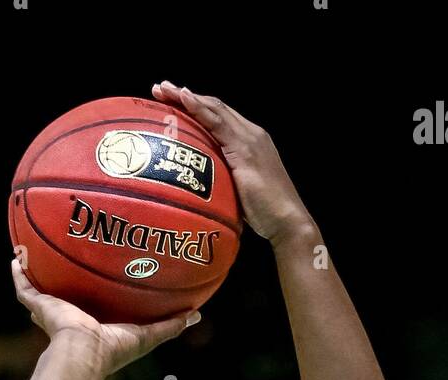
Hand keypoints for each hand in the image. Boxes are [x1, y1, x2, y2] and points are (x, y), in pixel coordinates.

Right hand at [11, 259, 199, 375]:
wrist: (85, 352)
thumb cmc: (115, 349)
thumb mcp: (148, 335)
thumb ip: (171, 326)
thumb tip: (198, 316)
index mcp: (92, 325)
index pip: (92, 308)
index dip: (96, 297)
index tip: (101, 281)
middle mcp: (70, 318)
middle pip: (64, 298)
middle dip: (63, 283)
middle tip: (66, 264)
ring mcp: (52, 312)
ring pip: (41, 290)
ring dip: (38, 273)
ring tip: (34, 253)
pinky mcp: (39, 306)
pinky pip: (24, 287)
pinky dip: (19, 273)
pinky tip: (16, 256)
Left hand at [151, 80, 311, 245]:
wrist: (287, 221)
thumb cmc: (264, 215)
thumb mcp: (238, 194)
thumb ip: (221, 183)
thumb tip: (199, 191)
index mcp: (250, 142)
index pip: (219, 118)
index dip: (196, 107)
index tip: (171, 100)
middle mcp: (251, 134)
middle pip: (215, 108)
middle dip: (186, 96)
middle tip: (160, 89)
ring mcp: (249, 140)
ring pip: (215, 110)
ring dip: (187, 97)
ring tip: (163, 89)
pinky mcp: (245, 150)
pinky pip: (218, 123)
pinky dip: (200, 109)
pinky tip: (184, 99)